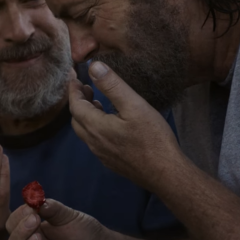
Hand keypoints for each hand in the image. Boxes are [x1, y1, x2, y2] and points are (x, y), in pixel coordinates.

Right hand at [5, 199, 116, 239]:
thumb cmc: (85, 231)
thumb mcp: (68, 215)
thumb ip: (52, 208)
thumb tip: (34, 200)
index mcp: (31, 234)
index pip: (13, 227)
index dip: (17, 217)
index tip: (29, 207)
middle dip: (20, 232)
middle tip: (34, 220)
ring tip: (38, 237)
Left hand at [68, 61, 182, 190]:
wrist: (165, 173)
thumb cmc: (152, 137)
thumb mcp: (134, 105)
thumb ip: (112, 85)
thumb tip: (93, 66)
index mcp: (96, 127)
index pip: (75, 106)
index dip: (73, 90)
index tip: (74, 77)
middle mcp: (94, 143)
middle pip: (77, 120)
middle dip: (78, 102)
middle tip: (86, 88)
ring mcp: (102, 155)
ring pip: (85, 132)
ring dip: (86, 115)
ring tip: (97, 102)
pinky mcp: (112, 162)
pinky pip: (95, 142)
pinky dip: (95, 127)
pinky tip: (110, 124)